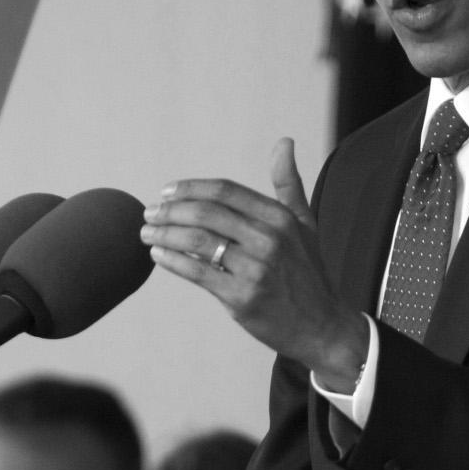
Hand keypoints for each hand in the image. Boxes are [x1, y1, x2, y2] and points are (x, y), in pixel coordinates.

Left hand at [141, 139, 366, 381]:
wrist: (321, 326)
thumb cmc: (307, 272)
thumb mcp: (304, 224)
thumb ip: (288, 183)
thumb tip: (284, 142)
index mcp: (280, 217)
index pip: (225, 191)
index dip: (190, 188)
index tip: (166, 191)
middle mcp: (269, 239)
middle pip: (206, 213)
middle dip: (170, 210)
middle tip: (149, 213)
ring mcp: (255, 269)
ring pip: (197, 241)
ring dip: (164, 234)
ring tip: (146, 233)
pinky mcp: (242, 298)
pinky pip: (197, 272)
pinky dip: (171, 261)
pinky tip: (158, 256)